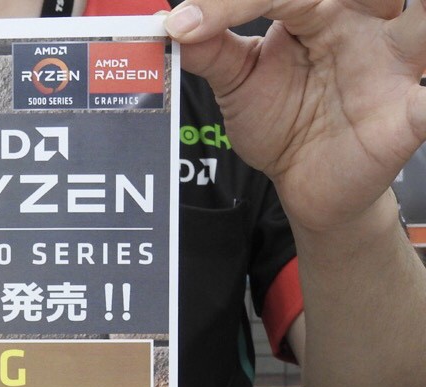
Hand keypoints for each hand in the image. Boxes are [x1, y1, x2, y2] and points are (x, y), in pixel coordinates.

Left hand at [165, 0, 425, 233]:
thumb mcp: (238, 81)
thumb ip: (210, 51)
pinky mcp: (406, 117)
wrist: (302, 183)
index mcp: (322, 9)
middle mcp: (366, 26)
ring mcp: (393, 68)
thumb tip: (171, 23)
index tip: (182, 24)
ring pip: (422, 26)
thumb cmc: (280, 119)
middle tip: (310, 1)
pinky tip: (421, 102)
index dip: (232, 3)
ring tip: (407, 9)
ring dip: (421, 15)